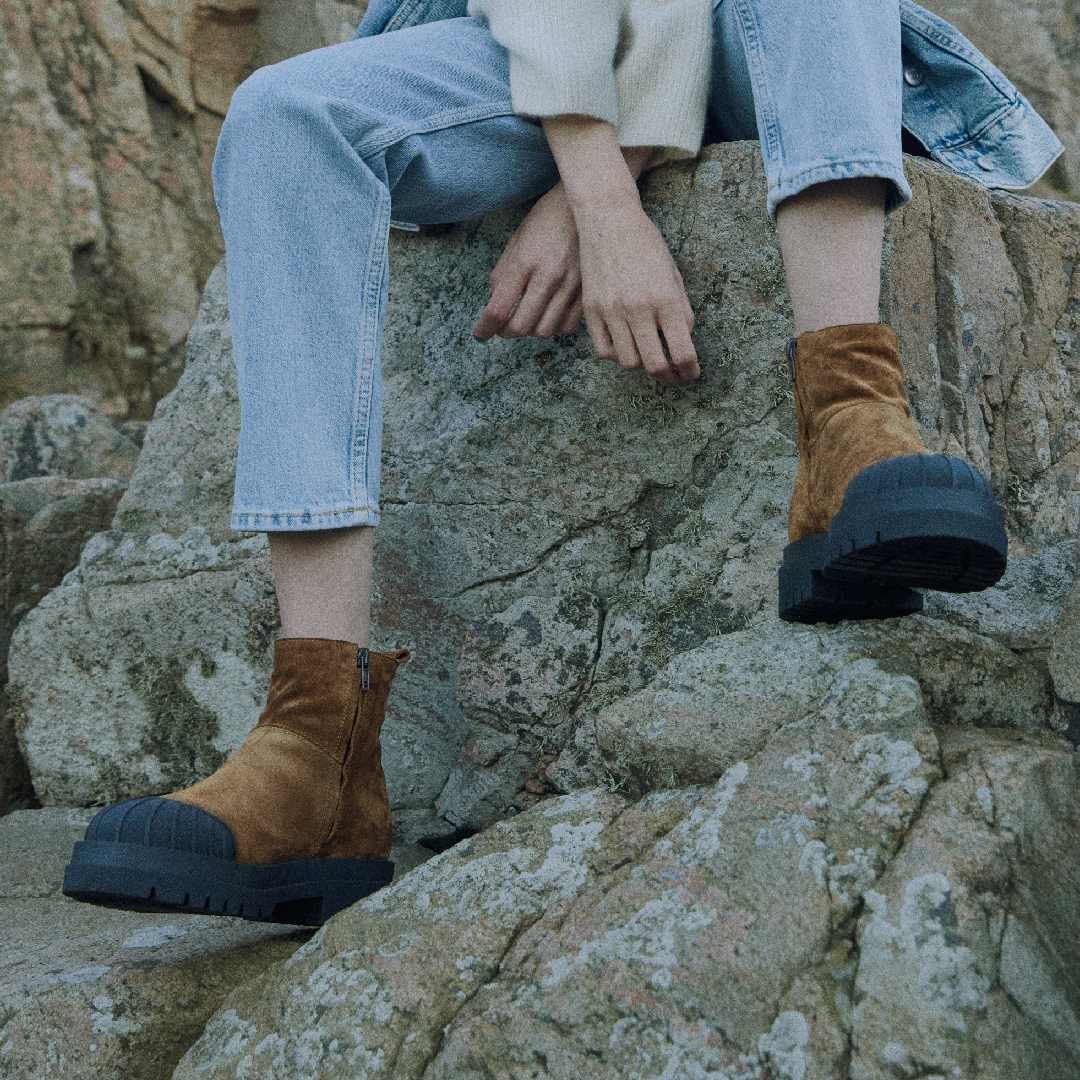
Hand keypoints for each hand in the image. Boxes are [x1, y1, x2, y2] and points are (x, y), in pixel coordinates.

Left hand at [473, 182, 583, 340]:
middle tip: (503, 328)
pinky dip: (554, 328)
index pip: (499, 309)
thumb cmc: (547, 220)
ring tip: (527, 319)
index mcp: (525, 262)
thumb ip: (504, 273)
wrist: (588, 207)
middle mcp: (548, 277)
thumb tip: (495, 303)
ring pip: (545, 330)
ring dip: (531, 331)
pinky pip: (567, 326)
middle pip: (521, 326)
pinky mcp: (587, 292)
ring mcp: (570, 287)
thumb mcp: (517, 240)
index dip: (485, 328)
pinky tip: (549, 316)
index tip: (480, 334)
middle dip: (507, 332)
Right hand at [574, 199, 698, 384]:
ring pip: (629, 362)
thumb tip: (683, 341)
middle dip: (669, 377)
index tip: (692, 374)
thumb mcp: (673, 274)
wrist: (609, 219)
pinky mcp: (592, 311)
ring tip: (649, 356)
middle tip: (673, 376)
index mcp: (666, 300)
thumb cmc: (647, 244)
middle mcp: (639, 309)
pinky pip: (604, 350)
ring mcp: (612, 312)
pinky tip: (626, 345)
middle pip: (655, 365)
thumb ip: (681, 310)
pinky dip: (617, 355)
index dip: (690, 371)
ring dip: (642, 365)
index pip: (682, 352)